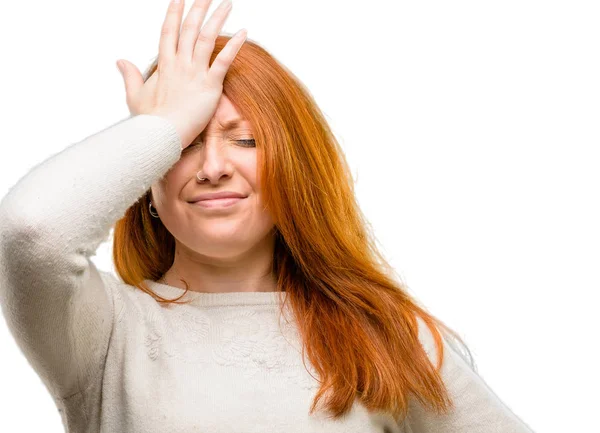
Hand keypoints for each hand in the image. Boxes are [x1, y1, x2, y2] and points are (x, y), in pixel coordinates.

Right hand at [116, 0, 246, 148]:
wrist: (160, 137)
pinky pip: (223, 61)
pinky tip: (243, 32)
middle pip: (189, 29)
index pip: (168, 32)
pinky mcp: (209, 86)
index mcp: (164, 66)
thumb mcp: (135, 96)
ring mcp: (194, 74)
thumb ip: (130, 76)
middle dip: (198, 8)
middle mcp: (179, 65)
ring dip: (217, 19)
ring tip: (227, 3)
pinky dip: (234, 46)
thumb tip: (121, 61)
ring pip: (206, 38)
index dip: (174, 14)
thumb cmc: (149, 122)